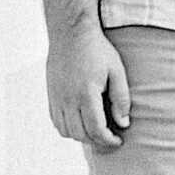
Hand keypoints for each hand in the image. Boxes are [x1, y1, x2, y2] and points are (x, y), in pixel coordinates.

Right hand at [46, 26, 130, 149]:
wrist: (71, 33)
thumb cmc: (96, 50)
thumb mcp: (116, 71)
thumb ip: (121, 98)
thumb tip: (123, 123)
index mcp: (86, 94)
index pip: (96, 129)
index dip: (108, 140)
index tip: (118, 140)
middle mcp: (68, 99)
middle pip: (80, 134)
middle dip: (97, 141)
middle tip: (109, 137)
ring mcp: (56, 98)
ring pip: (66, 131)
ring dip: (81, 136)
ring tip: (95, 130)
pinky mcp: (51, 95)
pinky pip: (56, 121)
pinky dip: (68, 128)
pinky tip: (80, 122)